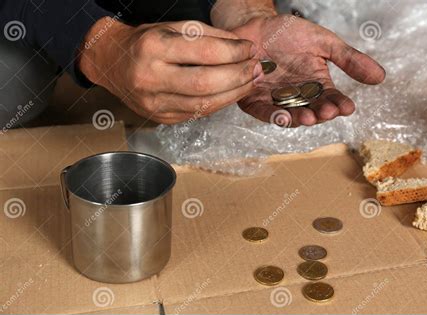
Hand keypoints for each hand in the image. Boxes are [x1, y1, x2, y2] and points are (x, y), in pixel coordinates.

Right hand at [79, 17, 262, 123]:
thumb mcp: (172, 28)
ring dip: (234, 94)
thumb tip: (242, 48)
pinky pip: (198, 113)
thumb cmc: (144, 42)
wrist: (112, 63)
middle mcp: (152, 78)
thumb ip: (208, 36)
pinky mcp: (161, 117)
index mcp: (154, 48)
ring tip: (250, 82)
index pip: (205, 53)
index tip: (250, 49)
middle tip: (257, 69)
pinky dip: (219, 103)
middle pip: (207, 83)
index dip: (234, 53)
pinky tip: (231, 93)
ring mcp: (155, 102)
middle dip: (239, 77)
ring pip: (205, 104)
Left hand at [232, 15, 385, 126]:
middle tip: (328, 112)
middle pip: (312, 110)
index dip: (339, 104)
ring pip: (289, 115)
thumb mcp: (323, 42)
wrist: (255, 24)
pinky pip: (264, 112)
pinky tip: (283, 116)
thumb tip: (380, 77)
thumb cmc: (288, 33)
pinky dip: (273, 116)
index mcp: (315, 84)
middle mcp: (297, 96)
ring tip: (309, 117)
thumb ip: (348, 59)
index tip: (348, 107)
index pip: (331, 98)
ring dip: (299, 119)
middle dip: (320, 113)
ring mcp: (275, 100)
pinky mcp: (254, 101)